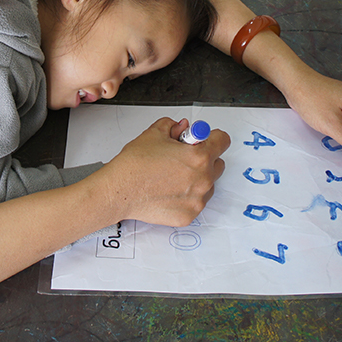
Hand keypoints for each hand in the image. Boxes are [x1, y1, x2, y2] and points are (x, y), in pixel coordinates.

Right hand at [100, 117, 228, 226]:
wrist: (118, 191)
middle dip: (204, 159)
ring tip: (173, 177)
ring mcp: (197, 200)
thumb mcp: (154, 133)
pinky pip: (196, 202)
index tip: (202, 140)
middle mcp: (203, 179)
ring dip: (197, 179)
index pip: (223, 141)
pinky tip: (169, 191)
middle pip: (218, 163)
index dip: (210, 137)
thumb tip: (183, 128)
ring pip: (208, 185)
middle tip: (182, 159)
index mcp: (199, 156)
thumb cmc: (134, 165)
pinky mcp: (189, 215)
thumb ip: (174, 126)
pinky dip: (187, 196)